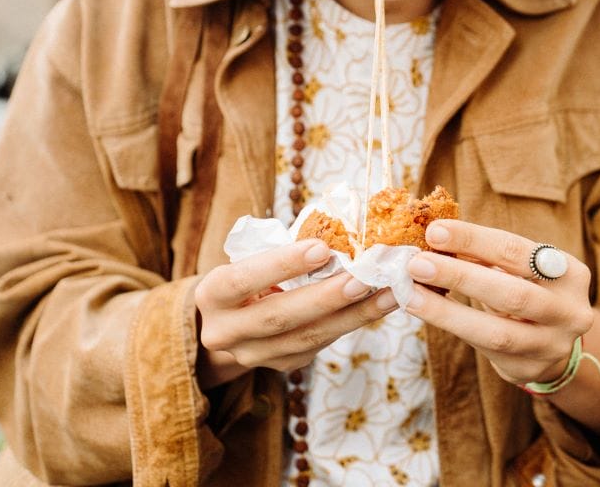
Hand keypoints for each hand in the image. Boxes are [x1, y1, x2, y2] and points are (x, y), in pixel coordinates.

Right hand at [193, 239, 397, 387]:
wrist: (234, 318)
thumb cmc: (250, 275)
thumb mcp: (250, 260)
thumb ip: (281, 252)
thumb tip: (338, 234)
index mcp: (212, 294)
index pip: (243, 279)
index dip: (282, 264)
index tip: (321, 247)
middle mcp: (225, 332)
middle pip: (278, 317)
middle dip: (325, 298)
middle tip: (363, 279)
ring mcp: (253, 355)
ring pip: (306, 338)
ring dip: (352, 315)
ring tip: (387, 294)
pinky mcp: (282, 365)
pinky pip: (320, 344)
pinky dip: (352, 323)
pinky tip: (379, 306)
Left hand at [403, 220, 593, 385]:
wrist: (552, 344)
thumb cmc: (528, 291)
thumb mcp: (519, 270)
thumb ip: (486, 256)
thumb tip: (435, 239)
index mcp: (570, 273)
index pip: (517, 251)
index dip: (474, 240)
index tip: (435, 231)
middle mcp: (570, 311)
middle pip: (512, 293)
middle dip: (460, 276)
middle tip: (418, 263)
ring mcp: (553, 345)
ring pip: (497, 332)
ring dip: (448, 312)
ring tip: (412, 294)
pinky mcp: (530, 369)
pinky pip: (485, 350)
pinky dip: (453, 328)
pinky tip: (426, 312)